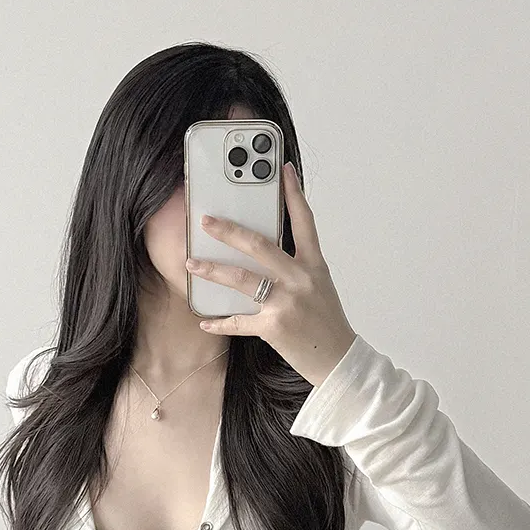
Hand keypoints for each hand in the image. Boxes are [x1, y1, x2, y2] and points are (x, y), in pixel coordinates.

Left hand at [186, 161, 357, 387]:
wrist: (338, 359)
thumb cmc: (327, 323)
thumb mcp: (319, 286)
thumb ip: (296, 268)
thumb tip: (264, 255)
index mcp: (314, 265)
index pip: (304, 221)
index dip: (294, 194)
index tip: (283, 170)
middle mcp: (300, 279)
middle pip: (259, 245)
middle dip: (229, 231)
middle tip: (207, 221)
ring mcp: (286, 302)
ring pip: (241, 279)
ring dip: (212, 270)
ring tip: (192, 264)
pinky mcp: (273, 327)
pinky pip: (238, 322)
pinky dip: (220, 322)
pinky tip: (204, 321)